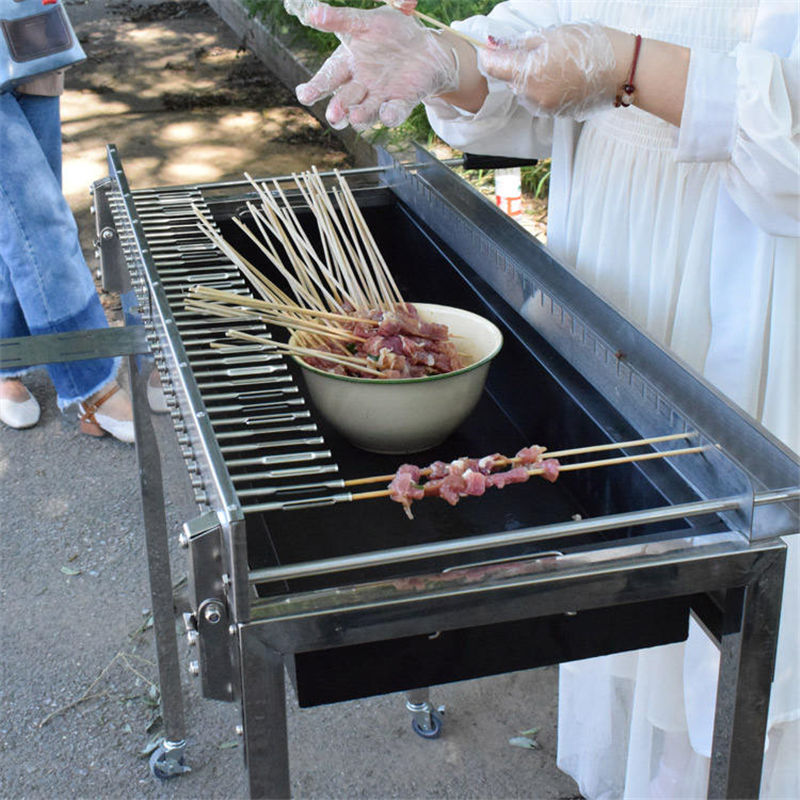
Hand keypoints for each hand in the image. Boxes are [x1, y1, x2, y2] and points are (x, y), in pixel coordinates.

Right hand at [284, 1, 457, 130]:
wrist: (426, 47)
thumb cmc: (392, 32)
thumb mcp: (366, 21)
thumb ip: (342, 19)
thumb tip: (313, 13)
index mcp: (348, 65)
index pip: (328, 78)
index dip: (315, 88)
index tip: (304, 95)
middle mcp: (361, 86)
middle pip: (344, 100)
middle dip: (338, 109)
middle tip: (333, 116)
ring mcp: (381, 96)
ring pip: (367, 111)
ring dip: (361, 116)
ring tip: (355, 118)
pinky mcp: (402, 102)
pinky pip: (395, 111)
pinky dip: (391, 114)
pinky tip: (387, 112)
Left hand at [479, 22, 617, 119]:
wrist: (621, 69)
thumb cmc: (589, 46)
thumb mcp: (553, 35)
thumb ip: (523, 43)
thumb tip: (500, 46)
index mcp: (529, 73)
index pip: (494, 67)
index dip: (488, 55)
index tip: (488, 47)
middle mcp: (532, 95)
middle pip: (510, 80)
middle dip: (514, 65)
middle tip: (531, 49)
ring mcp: (544, 107)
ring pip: (524, 91)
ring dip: (529, 78)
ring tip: (553, 62)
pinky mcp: (555, 113)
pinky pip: (539, 99)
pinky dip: (542, 87)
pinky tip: (560, 75)